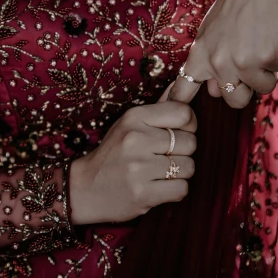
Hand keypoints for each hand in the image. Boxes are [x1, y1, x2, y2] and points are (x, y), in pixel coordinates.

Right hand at [68, 95, 196, 224]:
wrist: (86, 187)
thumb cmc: (114, 152)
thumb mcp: (130, 123)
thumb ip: (159, 106)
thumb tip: (180, 83)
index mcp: (134, 117)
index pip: (183, 113)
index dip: (189, 124)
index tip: (179, 132)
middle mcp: (136, 139)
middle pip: (190, 142)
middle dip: (183, 151)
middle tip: (164, 155)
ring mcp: (138, 168)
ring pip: (189, 167)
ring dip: (180, 172)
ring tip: (159, 171)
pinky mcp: (143, 194)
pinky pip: (182, 189)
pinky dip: (175, 190)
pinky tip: (158, 186)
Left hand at [168, 0, 277, 106]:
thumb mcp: (215, 26)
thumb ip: (211, 58)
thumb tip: (214, 91)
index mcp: (201, 51)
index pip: (185, 88)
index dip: (182, 104)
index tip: (177, 119)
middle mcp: (218, 61)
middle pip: (234, 100)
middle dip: (245, 88)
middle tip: (251, 61)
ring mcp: (242, 62)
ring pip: (259, 89)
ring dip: (265, 72)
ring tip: (262, 42)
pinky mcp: (265, 59)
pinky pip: (276, 76)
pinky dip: (277, 62)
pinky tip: (272, 38)